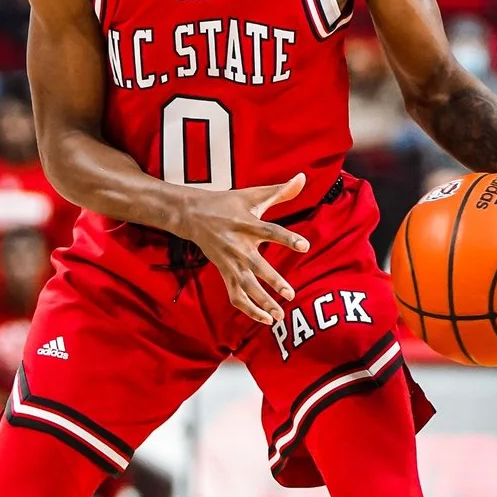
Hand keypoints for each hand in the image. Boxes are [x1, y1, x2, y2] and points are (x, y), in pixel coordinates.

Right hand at [173, 173, 311, 329]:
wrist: (192, 215)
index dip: (287, 239)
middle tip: (290, 294)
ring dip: (261, 303)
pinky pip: (235, 296)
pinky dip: (248, 309)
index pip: (270, 232)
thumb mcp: (252, 195)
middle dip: (272, 281)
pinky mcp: (223, 273)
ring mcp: (229, 262)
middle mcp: (238, 246)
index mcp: (247, 224)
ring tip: (279, 316)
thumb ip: (280, 190)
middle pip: (256, 267)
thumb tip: (302, 177)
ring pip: (245, 287)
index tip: (305, 246)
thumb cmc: (227, 203)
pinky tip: (265, 319)